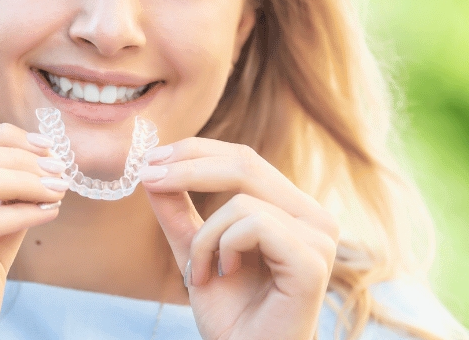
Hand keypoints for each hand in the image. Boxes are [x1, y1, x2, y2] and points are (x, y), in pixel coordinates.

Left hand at [140, 138, 338, 339]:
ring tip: (201, 273)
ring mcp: (319, 239)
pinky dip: (224, 247)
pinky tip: (224, 274)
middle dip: (188, 167)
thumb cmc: (231, 316)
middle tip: (149, 178)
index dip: (197, 152)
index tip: (152, 159)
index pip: (245, 160)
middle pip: (246, 163)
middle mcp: (314, 218)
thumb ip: (179, 213)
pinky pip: (254, 225)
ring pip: (242, 200)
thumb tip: (152, 169)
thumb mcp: (196, 252)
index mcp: (293, 210)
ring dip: (205, 237)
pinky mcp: (312, 261)